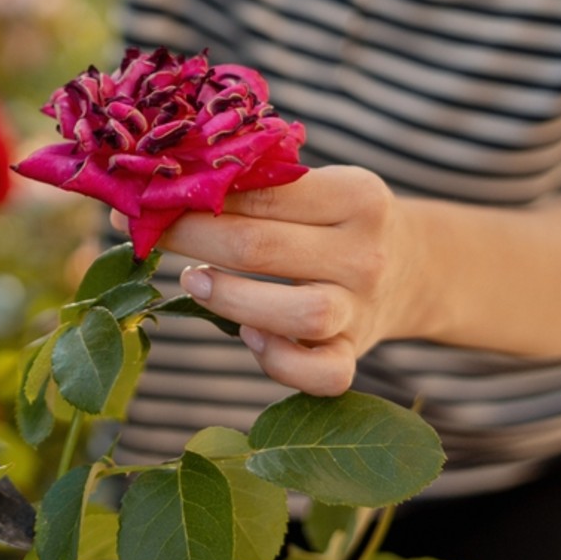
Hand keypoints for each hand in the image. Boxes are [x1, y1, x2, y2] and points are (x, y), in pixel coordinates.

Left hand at [149, 166, 425, 396]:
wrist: (416, 268)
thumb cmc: (338, 221)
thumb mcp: (318, 188)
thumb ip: (258, 185)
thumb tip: (159, 185)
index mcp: (355, 195)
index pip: (260, 191)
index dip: (192, 194)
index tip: (144, 196)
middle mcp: (363, 253)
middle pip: (260, 247)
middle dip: (189, 238)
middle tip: (148, 234)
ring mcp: (362, 309)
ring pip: (299, 314)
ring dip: (231, 299)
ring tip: (194, 282)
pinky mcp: (356, 354)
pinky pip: (322, 375)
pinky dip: (280, 362)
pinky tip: (249, 336)